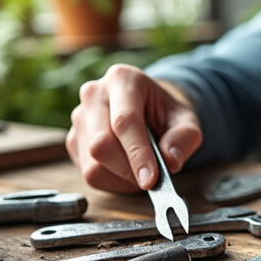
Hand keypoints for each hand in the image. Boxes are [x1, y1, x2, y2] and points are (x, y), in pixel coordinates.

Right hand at [66, 64, 201, 192]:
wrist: (150, 107)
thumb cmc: (167, 112)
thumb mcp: (186, 120)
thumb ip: (184, 138)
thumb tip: (170, 160)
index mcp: (123, 79)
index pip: (125, 121)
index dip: (137, 153)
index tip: (150, 179)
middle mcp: (94, 94)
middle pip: (101, 144)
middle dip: (128, 170)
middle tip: (152, 181)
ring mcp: (79, 118)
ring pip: (93, 163)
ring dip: (122, 178)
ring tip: (143, 171)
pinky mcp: (74, 140)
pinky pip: (89, 172)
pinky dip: (113, 181)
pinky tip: (128, 170)